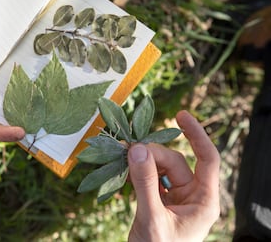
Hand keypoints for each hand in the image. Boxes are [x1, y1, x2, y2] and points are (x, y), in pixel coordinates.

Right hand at [127, 110, 219, 241]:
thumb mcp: (152, 217)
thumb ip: (145, 183)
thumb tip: (137, 149)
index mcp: (203, 200)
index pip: (207, 158)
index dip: (196, 134)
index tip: (181, 115)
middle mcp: (192, 196)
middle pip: (174, 162)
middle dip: (152, 154)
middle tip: (128, 151)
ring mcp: (176, 198)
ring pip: (160, 168)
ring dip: (143, 162)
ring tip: (124, 158)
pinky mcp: (161, 201)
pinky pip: (151, 179)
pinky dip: (138, 173)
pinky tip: (126, 171)